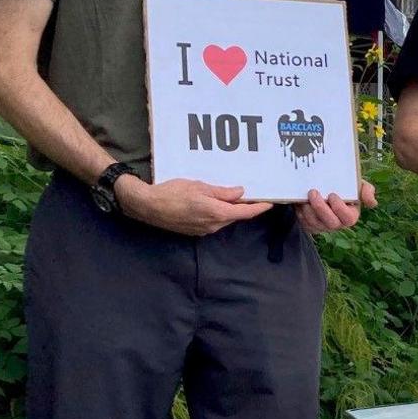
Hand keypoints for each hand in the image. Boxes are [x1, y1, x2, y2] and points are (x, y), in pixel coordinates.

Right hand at [116, 176, 271, 236]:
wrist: (147, 206)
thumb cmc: (172, 192)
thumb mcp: (200, 187)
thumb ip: (222, 192)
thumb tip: (241, 193)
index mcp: (216, 213)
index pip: (245, 213)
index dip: (259, 208)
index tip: (270, 202)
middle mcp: (212, 225)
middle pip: (235, 216)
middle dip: (244, 207)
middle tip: (252, 194)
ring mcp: (203, 230)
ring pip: (224, 220)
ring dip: (230, 210)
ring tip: (233, 196)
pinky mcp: (194, 231)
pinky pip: (213, 222)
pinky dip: (218, 214)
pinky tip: (214, 203)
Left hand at [296, 179, 377, 233]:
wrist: (324, 188)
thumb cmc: (344, 187)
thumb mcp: (357, 185)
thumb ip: (367, 191)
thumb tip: (372, 203)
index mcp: (350, 216)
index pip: (348, 218)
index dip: (340, 208)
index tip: (332, 194)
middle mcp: (337, 224)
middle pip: (330, 223)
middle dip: (321, 208)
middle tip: (313, 192)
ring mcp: (322, 227)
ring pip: (314, 223)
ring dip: (308, 209)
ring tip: (306, 195)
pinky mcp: (309, 226)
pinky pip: (304, 223)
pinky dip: (301, 212)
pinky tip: (301, 201)